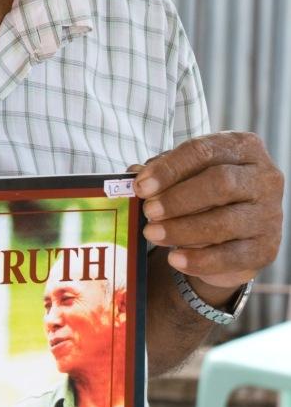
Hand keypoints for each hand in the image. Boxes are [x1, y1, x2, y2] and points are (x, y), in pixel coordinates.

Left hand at [133, 132, 282, 296]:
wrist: (234, 232)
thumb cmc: (206, 191)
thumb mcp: (185, 174)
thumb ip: (162, 170)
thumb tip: (135, 173)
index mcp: (244, 147)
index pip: (204, 151)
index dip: (170, 169)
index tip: (141, 186)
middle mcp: (264, 177)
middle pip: (220, 183)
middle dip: (178, 199)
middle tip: (148, 211)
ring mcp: (270, 214)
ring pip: (224, 221)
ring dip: (182, 229)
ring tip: (152, 234)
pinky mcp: (266, 248)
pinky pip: (231, 256)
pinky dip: (199, 260)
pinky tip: (174, 259)